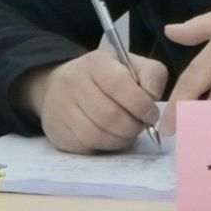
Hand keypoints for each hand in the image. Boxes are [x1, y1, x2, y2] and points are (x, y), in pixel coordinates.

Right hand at [16, 48, 167, 153]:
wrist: (59, 84)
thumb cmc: (104, 75)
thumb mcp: (129, 63)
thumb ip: (151, 74)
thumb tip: (153, 96)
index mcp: (95, 62)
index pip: (119, 84)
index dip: (141, 104)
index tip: (152, 114)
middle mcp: (74, 83)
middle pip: (109, 115)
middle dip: (133, 126)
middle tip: (142, 126)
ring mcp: (62, 109)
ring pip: (97, 135)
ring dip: (121, 140)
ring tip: (129, 133)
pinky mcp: (57, 132)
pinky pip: (86, 147)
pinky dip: (105, 147)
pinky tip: (112, 138)